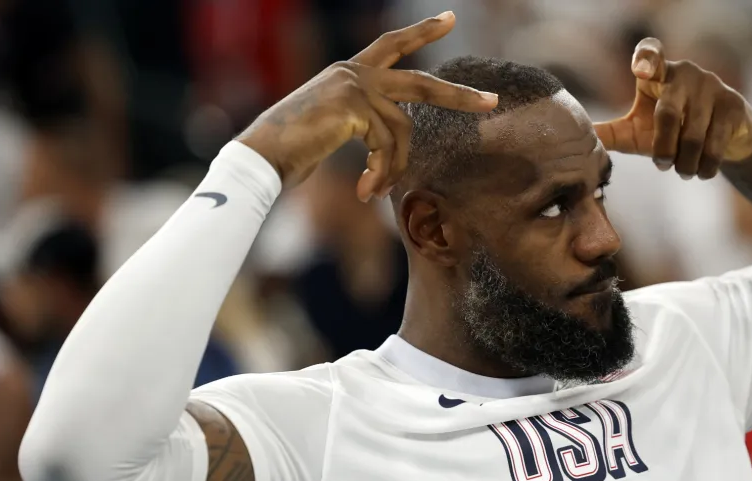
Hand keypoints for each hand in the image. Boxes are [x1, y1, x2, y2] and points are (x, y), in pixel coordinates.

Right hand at [237, 12, 498, 199]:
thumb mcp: (331, 132)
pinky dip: (381, 173)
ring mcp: (354, 86)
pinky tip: (364, 191)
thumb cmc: (289, 151)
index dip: (421, 31)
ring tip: (374, 191)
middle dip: (459, 96)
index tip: (448, 18)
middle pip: (421, 83)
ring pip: (402, 131)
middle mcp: (353, 72)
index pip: (392, 46)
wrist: (260, 157)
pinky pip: (386, 146)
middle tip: (491, 101)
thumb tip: (388, 148)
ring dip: (393, 168)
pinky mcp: (353, 105)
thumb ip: (363, 126)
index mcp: (348, 72)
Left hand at [593, 38, 751, 179]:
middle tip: (662, 166)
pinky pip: (716, 142)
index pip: (651, 52)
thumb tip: (576, 140)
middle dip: (663, 148)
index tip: (641, 70)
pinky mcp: (733, 105)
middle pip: (667, 114)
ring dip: (685, 163)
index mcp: (658, 73)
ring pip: (693, 135)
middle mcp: (685, 73)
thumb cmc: (670, 131)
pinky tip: (703, 172)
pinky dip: (706, 165)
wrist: (724, 138)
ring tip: (683, 172)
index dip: (647, 57)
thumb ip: (610, 133)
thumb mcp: (637, 131)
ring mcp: (712, 86)